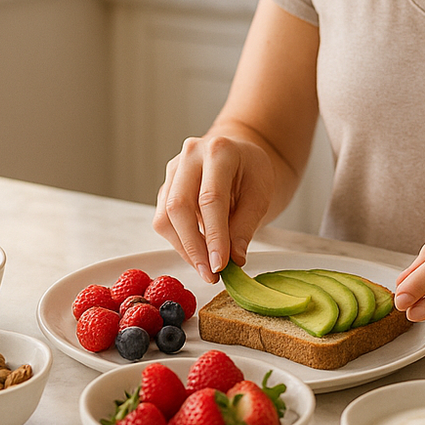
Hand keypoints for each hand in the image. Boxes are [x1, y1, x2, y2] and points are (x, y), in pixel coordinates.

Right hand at [152, 133, 278, 283]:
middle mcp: (190, 155)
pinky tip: (198, 253)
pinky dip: (180, 242)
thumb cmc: (252, 172)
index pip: (211, 198)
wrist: (240, 155)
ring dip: (184, 248)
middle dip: (194, 247)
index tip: (220, 265)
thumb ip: (246, 226)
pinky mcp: (166, 187)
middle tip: (210, 274)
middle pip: (179, 206)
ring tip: (206, 267)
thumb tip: (233, 260)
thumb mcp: (261, 195)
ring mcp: (173, 170)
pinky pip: (163, 220)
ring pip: (165, 217)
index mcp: (219, 150)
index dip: (214, 236)